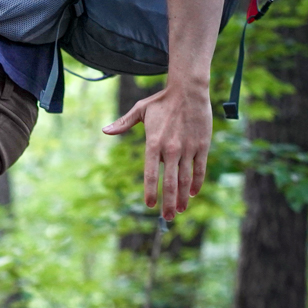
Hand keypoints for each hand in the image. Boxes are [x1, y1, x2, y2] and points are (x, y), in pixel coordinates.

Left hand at [102, 81, 212, 220]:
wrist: (189, 89)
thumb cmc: (162, 101)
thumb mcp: (140, 111)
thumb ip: (123, 124)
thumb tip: (105, 131)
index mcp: (154, 143)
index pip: (151, 174)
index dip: (150, 191)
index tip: (149, 205)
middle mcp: (171, 149)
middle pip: (170, 182)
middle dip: (168, 203)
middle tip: (167, 218)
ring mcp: (188, 148)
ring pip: (186, 179)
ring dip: (183, 198)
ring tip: (180, 211)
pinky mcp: (202, 146)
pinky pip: (199, 169)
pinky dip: (196, 182)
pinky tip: (193, 193)